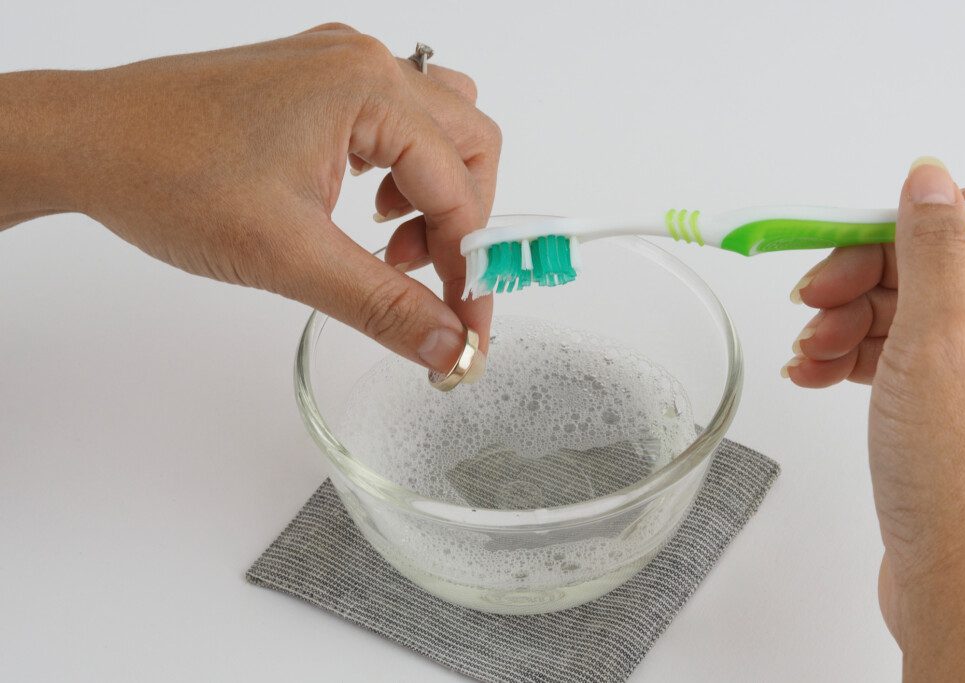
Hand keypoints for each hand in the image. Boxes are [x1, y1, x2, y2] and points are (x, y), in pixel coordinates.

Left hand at [0, 24, 500, 373]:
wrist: (87, 142)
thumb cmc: (168, 176)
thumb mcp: (289, 256)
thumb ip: (383, 304)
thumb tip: (448, 345)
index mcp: (368, 90)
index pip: (460, 189)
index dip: (471, 266)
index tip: (465, 326)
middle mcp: (364, 64)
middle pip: (470, 144)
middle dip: (461, 223)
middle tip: (427, 282)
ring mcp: (339, 66)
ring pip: (441, 126)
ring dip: (436, 191)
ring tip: (389, 243)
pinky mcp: (316, 80)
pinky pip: (396, 118)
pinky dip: (401, 169)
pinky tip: (362, 210)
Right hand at [799, 159, 964, 677]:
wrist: (957, 590)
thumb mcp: (940, 349)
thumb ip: (933, 252)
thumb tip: (929, 177)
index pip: (956, 235)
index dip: (889, 232)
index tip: (831, 236)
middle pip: (921, 271)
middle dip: (857, 284)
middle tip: (811, 303)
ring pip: (899, 313)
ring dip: (842, 323)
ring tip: (808, 352)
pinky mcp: (943, 405)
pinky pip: (890, 355)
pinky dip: (845, 357)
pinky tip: (813, 370)